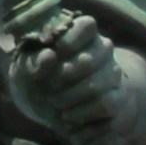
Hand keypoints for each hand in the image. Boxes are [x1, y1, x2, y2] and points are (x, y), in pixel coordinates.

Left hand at [0, 0, 145, 144]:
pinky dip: (83, 114)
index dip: (68, 41)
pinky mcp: (117, 98)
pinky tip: (69, 118)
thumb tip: (48, 55)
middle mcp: (102, 49)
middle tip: (48, 87)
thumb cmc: (39, 77)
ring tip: (56, 105)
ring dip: (71, 99)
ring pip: (97, 85)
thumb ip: (34, 61)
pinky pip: (106, 105)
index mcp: (81, 33)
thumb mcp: (28, 68)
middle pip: (89, 61)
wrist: (54, 104)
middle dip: (62, 78)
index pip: (87, 25)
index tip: (51, 54)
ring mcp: (112, 73)